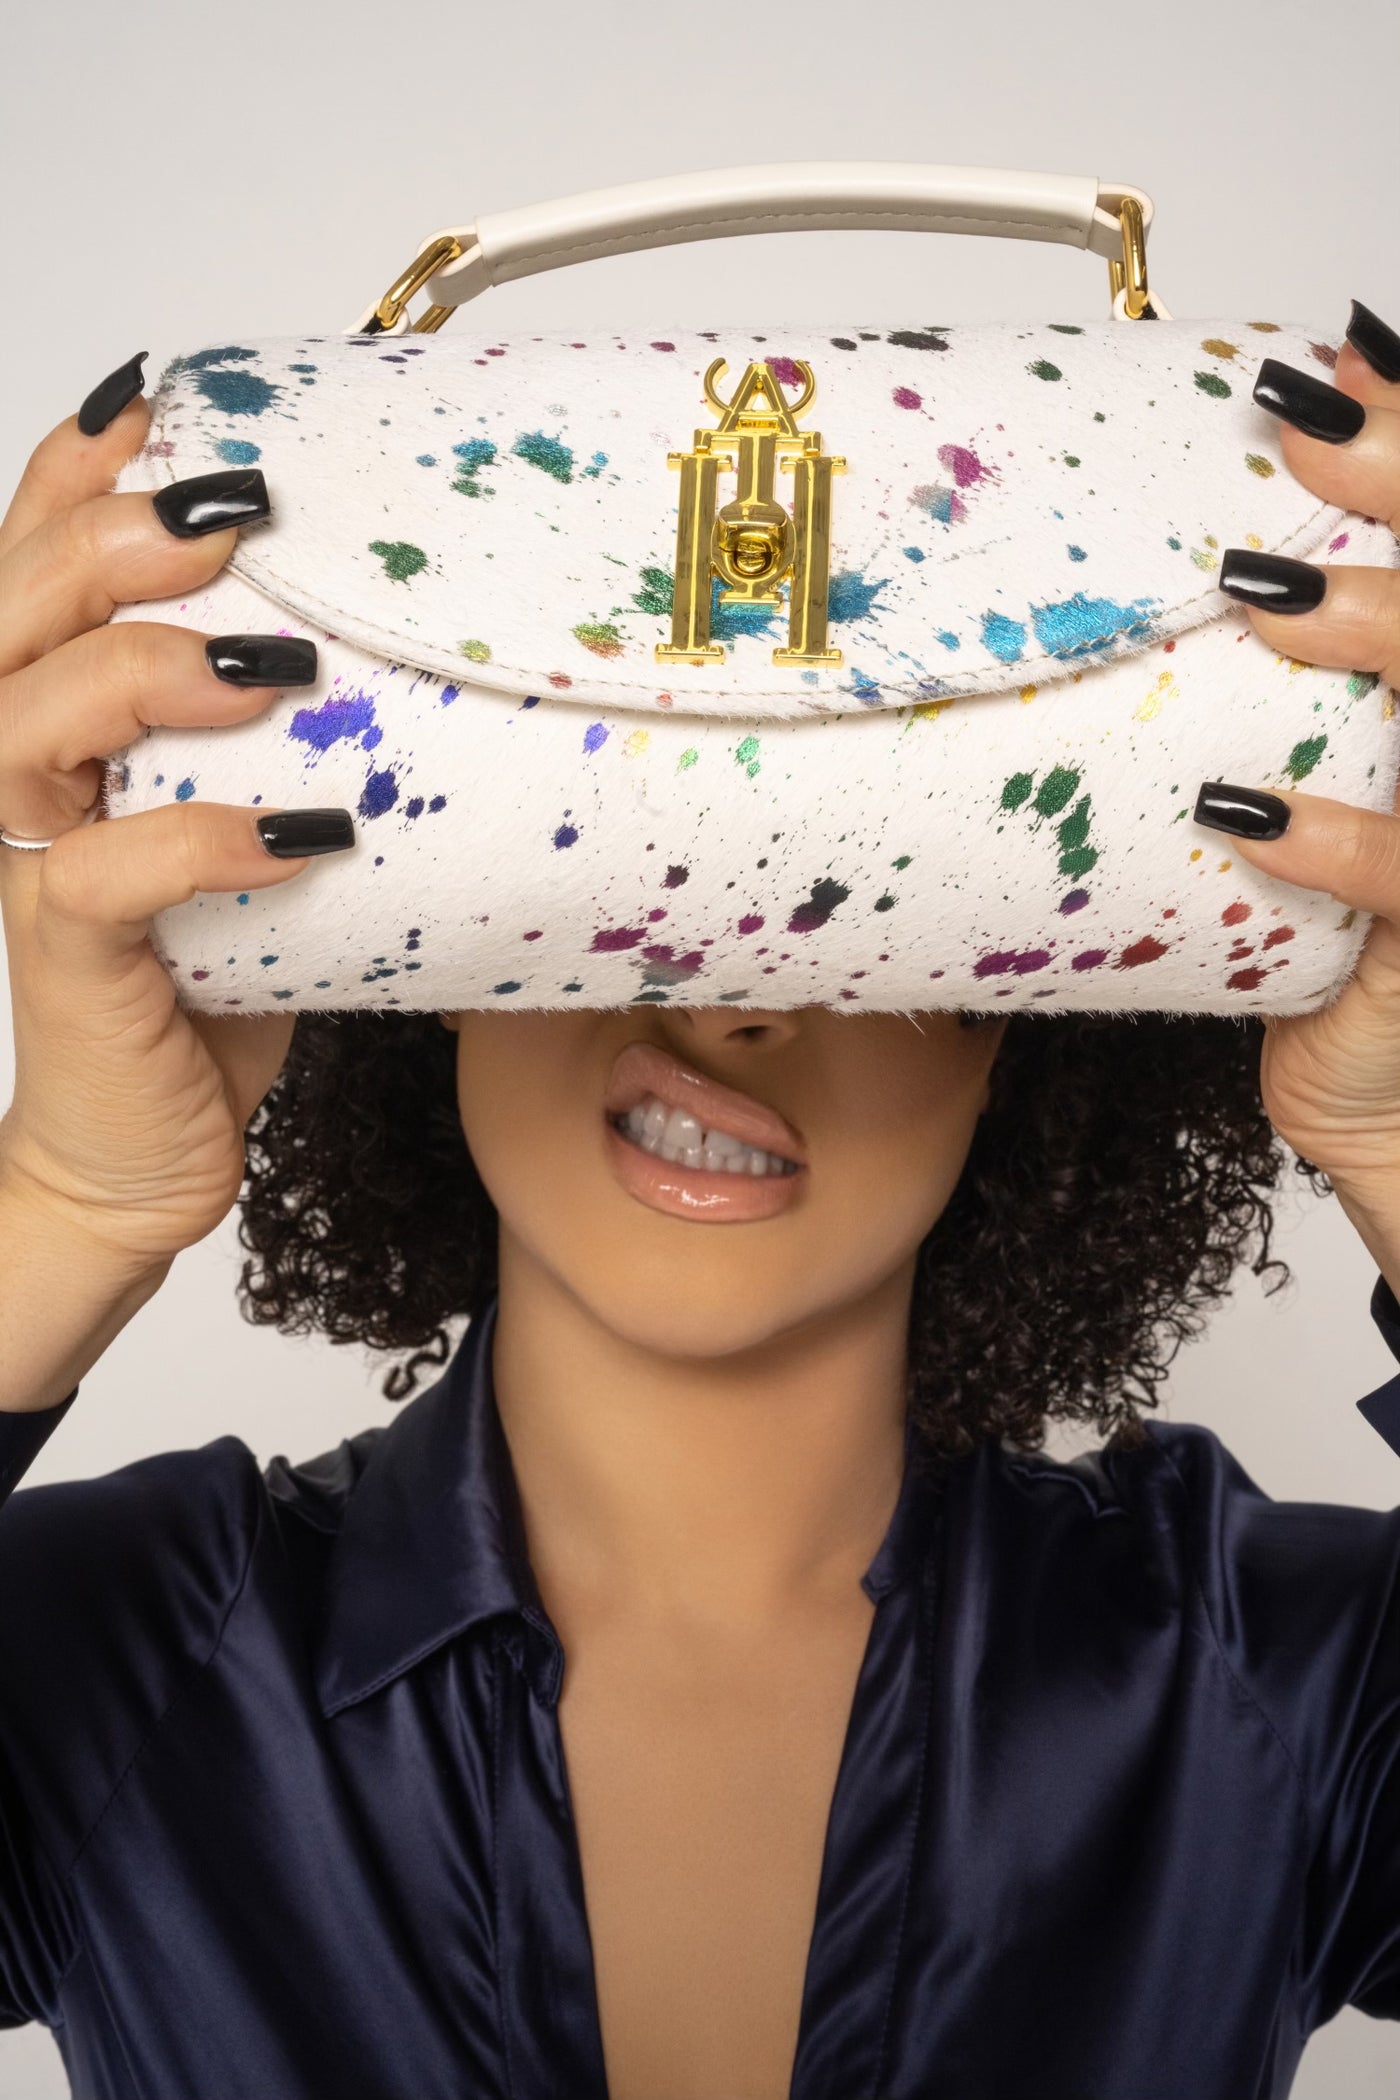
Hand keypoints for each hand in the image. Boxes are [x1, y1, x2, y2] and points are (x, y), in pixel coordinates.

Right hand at [0, 357, 355, 1276]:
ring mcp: (32, 862)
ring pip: (25, 721)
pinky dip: (204, 842)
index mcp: (51, 719)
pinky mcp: (67, 956)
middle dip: (113, 542)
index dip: (72, 475)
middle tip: (236, 517)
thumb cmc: (202, 982)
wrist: (140, 1148)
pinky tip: (304, 831)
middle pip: (8, 613)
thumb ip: (283, 741)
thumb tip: (412, 650)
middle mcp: (20, 775)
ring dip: (144, 670)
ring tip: (269, 665)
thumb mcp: (250, 830)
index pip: (25, 563)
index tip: (165, 405)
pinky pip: (106, 876)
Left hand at [1191, 302, 1399, 1231]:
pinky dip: (1332, 839)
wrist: (1387, 1094)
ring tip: (1260, 594)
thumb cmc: (1346, 934)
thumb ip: (1295, 686)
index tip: (1337, 360)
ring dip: (1374, 633)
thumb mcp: (1327, 788)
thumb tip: (1181, 571)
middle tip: (1302, 423)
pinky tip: (1238, 810)